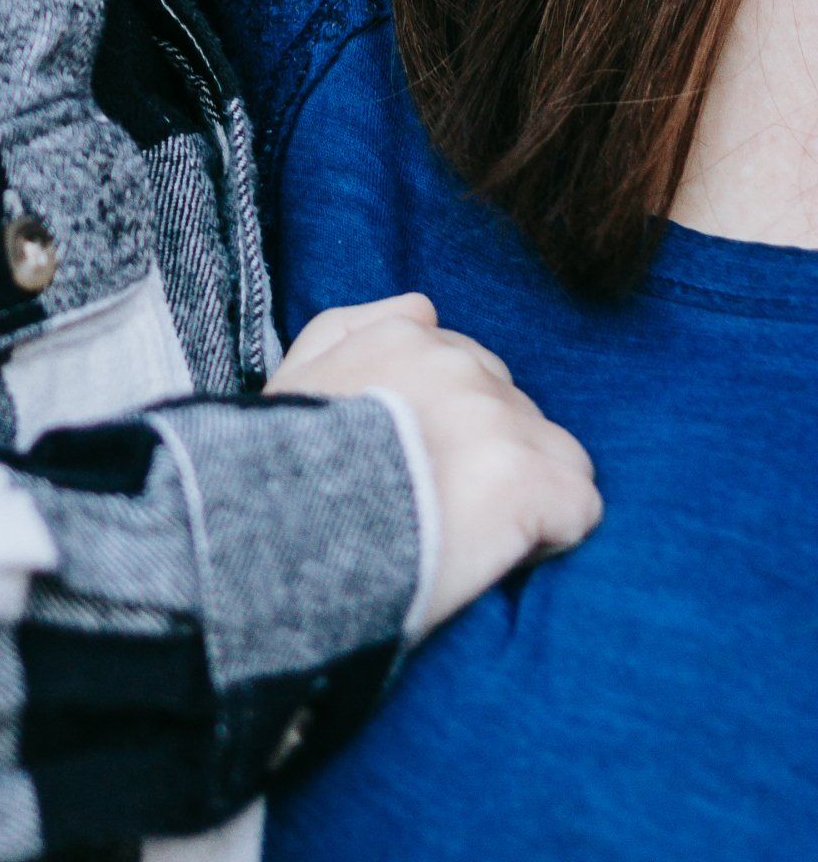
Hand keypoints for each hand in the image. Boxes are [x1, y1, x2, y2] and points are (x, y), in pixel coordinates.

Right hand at [267, 292, 601, 635]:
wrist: (290, 529)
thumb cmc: (282, 465)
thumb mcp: (294, 373)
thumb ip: (348, 327)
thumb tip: (423, 307)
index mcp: (407, 335)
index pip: (472, 369)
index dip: (457, 428)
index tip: (426, 466)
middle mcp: (460, 365)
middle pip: (517, 410)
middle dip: (495, 454)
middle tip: (447, 504)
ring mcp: (499, 419)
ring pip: (555, 454)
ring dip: (527, 491)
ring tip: (475, 534)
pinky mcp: (529, 479)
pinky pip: (578, 505)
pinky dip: (555, 533)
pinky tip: (508, 554)